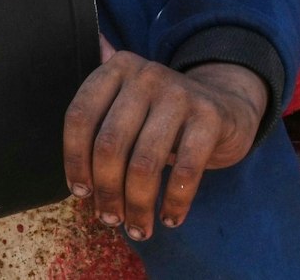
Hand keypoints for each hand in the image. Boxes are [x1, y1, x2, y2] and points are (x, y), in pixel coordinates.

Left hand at [62, 52, 265, 241]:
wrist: (226, 106)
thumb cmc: (161, 117)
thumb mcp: (127, 104)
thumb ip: (96, 121)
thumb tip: (73, 179)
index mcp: (116, 69)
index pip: (79, 116)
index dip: (74, 161)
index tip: (81, 193)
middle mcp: (146, 75)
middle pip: (109, 144)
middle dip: (106, 192)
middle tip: (110, 219)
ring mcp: (180, 93)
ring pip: (144, 163)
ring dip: (137, 206)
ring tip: (138, 229)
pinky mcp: (210, 117)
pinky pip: (185, 171)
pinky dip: (175, 203)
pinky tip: (170, 219)